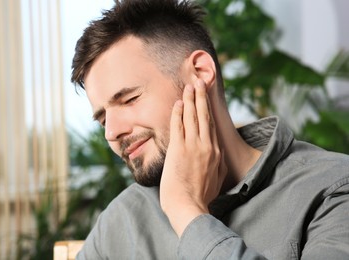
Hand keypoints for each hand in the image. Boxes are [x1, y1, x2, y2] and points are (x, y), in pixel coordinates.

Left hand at [160, 79, 226, 236]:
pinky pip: (179, 125)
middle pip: (204, 116)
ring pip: (193, 117)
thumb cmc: (202, 197)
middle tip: (199, 81)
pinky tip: (179, 103)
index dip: (209, 109)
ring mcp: (194, 146)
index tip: (206, 98)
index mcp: (217, 153)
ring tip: (189, 86)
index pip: (212, 125)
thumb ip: (218, 164)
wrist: (190, 207)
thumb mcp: (218, 179)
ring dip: (191, 99)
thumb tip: (218, 156)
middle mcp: (208, 146)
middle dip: (201, 97)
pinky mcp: (179, 149)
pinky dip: (179, 113)